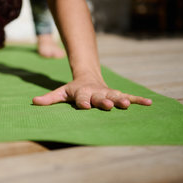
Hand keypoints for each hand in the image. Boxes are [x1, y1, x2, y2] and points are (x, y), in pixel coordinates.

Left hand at [32, 78, 151, 109]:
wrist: (88, 76)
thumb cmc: (73, 89)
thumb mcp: (60, 92)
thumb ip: (49, 98)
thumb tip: (33, 102)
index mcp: (81, 92)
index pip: (82, 97)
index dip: (83, 101)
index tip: (85, 106)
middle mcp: (96, 92)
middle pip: (100, 96)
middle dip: (104, 100)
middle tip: (109, 104)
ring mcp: (107, 92)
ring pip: (116, 95)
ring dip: (122, 99)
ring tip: (128, 104)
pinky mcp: (117, 93)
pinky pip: (129, 96)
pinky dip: (139, 99)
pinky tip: (149, 103)